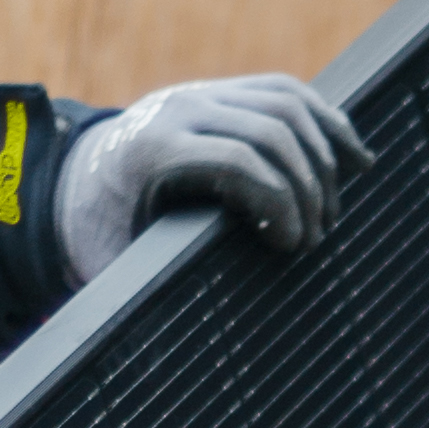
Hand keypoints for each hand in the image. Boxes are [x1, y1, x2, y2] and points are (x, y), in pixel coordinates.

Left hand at [55, 75, 374, 285]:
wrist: (76, 176)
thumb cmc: (97, 231)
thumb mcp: (106, 260)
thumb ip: (135, 287)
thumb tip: (166, 340)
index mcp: (153, 149)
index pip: (238, 161)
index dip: (279, 202)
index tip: (294, 244)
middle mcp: (180, 108)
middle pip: (271, 129)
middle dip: (308, 185)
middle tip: (318, 235)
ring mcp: (203, 90)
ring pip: (288, 103)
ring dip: (324, 154)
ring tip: (332, 210)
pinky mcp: (223, 87)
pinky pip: (286, 91)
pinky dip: (325, 120)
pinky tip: (352, 156)